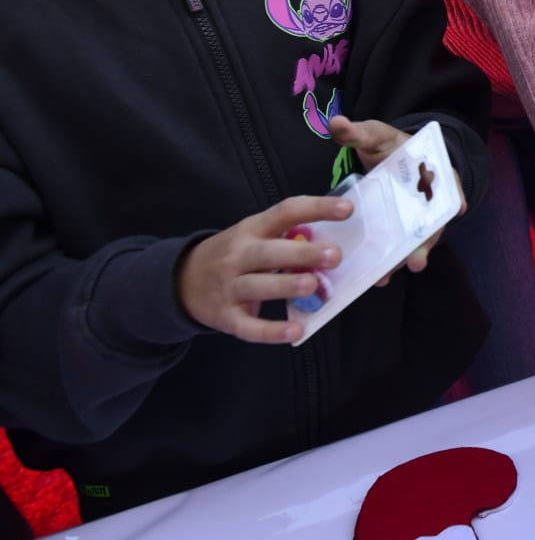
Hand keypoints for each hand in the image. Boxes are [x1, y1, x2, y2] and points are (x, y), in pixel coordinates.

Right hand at [176, 195, 353, 343]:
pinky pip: (249, 326)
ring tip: (314, 285)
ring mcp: (230, 287)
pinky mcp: (226, 317)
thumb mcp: (255, 235)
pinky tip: (296, 331)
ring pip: (258, 286)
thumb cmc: (236, 254)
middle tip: (335, 255)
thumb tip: (338, 239)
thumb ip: (289, 235)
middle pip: (269, 252)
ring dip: (286, 286)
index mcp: (252, 229)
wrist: (182, 281)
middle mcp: (239, 255)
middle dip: (302, 253)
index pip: (285, 211)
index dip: (316, 208)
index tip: (347, 209)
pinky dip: (271, 331)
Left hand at [329, 116, 466, 282]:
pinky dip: (389, 263)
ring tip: (388, 276)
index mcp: (433, 172)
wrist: (388, 158)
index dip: (454, 198)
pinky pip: (397, 248)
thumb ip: (358, 132)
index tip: (458, 208)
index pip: (448, 185)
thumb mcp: (375, 135)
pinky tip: (378, 278)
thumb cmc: (388, 146)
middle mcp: (429, 199)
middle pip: (433, 223)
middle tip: (417, 261)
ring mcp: (414, 218)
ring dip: (406, 259)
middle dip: (426, 243)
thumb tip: (337, 123)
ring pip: (415, 241)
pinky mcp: (398, 231)